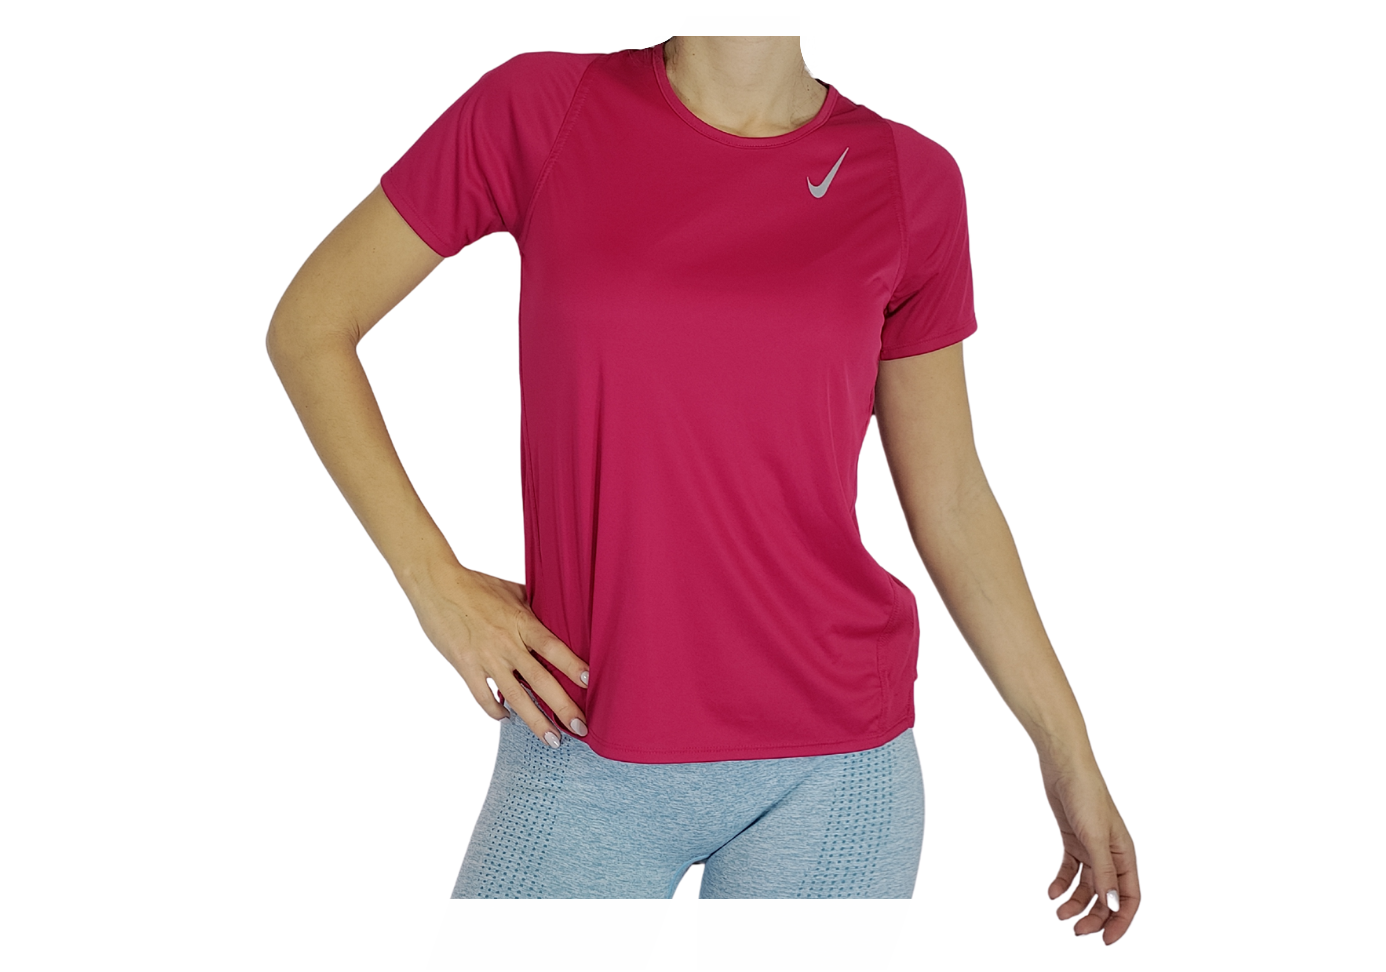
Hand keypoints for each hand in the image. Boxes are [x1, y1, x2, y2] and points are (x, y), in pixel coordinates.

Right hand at [399, 561, 589, 747]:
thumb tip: (555, 615)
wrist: (437, 585)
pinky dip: (496, 711)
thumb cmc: (476, 584)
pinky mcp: (466, 667)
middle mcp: (507, 643)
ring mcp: (486, 658)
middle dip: (563, 707)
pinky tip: (507, 718)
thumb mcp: (513, 591)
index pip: (553, 647)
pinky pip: (484, 697)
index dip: (572, 665)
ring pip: (515, 696)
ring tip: (552, 740)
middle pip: (540, 680)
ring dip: (536, 721)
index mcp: (522, 622)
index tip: (589, 682)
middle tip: (581, 728)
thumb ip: (534, 609)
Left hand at [1040, 757, 1139, 943]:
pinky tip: (1051, 892)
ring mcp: (1092, 847)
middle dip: (1095, 916)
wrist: (1064, 766)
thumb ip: (1103, 871)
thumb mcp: (1095, 837)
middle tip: (1076, 930)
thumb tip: (1112, 904)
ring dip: (1076, 902)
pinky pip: (1071, 870)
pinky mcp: (1074, 840)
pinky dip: (1062, 883)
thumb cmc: (1086, 794)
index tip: (1106, 941)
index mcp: (1125, 854)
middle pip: (1108, 896)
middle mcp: (1111, 853)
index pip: (1130, 896)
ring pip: (1088, 886)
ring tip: (1059, 914)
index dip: (1121, 921)